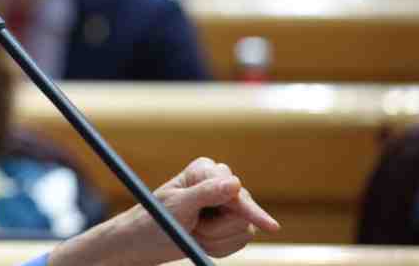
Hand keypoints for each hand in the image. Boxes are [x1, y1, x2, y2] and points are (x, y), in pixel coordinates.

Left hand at [142, 156, 280, 260]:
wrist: (148, 241)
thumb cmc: (155, 218)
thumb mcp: (177, 205)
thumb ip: (205, 193)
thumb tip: (235, 183)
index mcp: (205, 170)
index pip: (235, 191)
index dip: (249, 211)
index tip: (270, 227)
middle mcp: (221, 183)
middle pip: (243, 212)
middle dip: (216, 230)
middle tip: (192, 229)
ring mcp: (230, 204)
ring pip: (244, 230)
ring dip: (215, 240)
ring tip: (194, 232)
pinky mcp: (234, 223)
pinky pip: (240, 241)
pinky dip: (219, 247)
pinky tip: (202, 240)